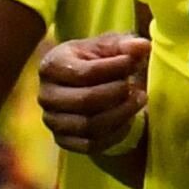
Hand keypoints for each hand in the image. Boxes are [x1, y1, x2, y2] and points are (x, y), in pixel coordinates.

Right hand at [37, 33, 148, 157]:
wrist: (82, 83)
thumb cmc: (96, 59)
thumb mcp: (108, 45)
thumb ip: (125, 44)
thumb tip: (142, 47)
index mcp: (51, 66)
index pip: (85, 73)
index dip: (115, 69)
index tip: (134, 63)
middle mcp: (46, 95)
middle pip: (86, 100)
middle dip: (118, 94)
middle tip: (136, 86)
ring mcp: (52, 120)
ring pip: (89, 125)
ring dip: (121, 114)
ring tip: (138, 100)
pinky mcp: (62, 140)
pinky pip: (91, 145)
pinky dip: (115, 134)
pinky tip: (129, 119)